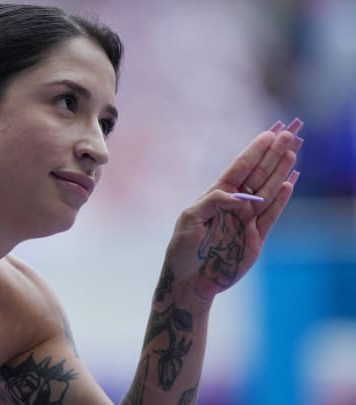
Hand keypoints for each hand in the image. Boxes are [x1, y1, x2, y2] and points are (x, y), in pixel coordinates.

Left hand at [161, 119, 302, 302]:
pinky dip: (282, 198)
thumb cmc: (183, 249)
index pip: (238, 169)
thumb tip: (238, 196)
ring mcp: (246, 220)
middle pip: (257, 174)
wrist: (190, 280)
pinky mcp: (256, 237)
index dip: (254, 151)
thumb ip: (212, 203)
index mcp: (215, 196)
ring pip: (268, 190)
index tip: (268, 133)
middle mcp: (233, 205)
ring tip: (293, 150)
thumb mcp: (190, 220)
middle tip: (289, 133)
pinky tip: (290, 181)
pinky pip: (272, 214)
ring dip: (280, 170)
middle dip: (272, 153)